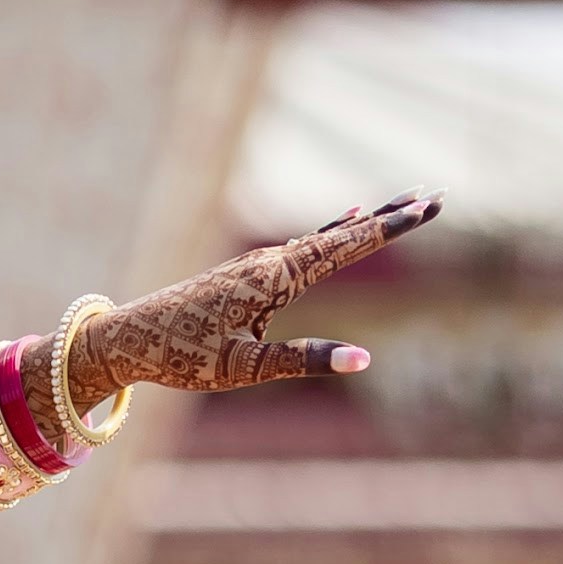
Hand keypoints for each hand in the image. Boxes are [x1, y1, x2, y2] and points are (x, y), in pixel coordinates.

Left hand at [74, 194, 437, 398]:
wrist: (127, 338)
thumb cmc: (180, 357)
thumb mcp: (244, 368)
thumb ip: (303, 361)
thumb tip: (363, 360)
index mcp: (274, 279)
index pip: (344, 247)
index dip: (389, 227)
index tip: (427, 207)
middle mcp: (269, 262)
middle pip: (341, 233)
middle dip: (389, 217)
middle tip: (434, 195)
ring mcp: (257, 265)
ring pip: (323, 237)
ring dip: (366, 222)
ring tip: (402, 205)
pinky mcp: (247, 274)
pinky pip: (303, 247)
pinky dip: (332, 231)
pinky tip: (344, 219)